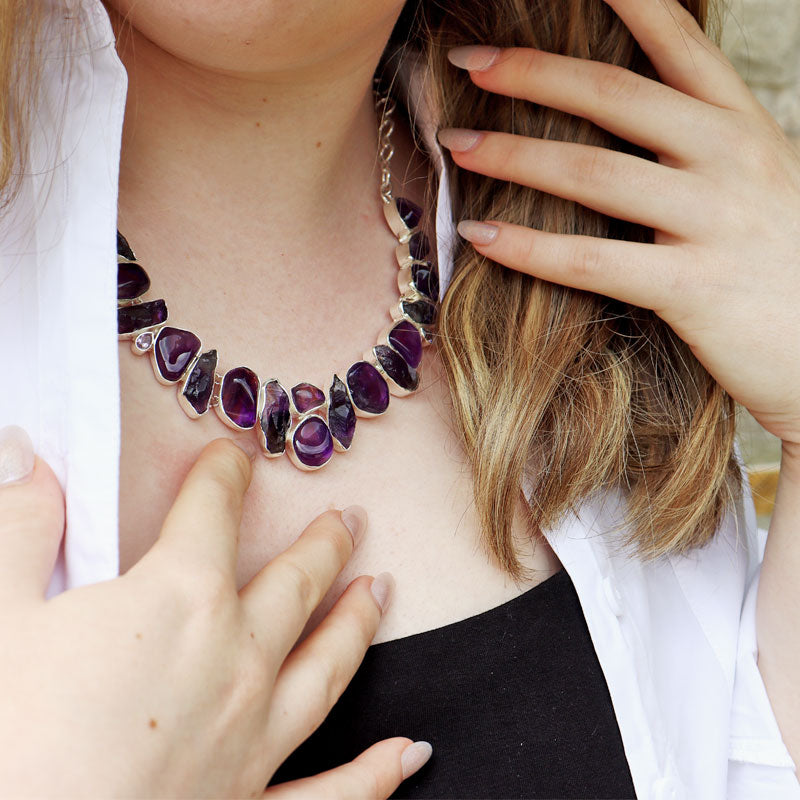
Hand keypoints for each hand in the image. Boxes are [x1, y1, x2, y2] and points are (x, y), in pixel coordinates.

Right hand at [0, 425, 430, 797]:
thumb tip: (25, 453)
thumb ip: (22, 528)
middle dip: (322, 544)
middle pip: (293, 583)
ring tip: (381, 590)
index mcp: (178, 601)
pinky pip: (332, 794)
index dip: (223, 476)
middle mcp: (235, 661)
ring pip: (327, 664)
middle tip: (348, 519)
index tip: (234, 458)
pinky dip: (375, 775)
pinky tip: (409, 755)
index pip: (211, 512)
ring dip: (357, 622)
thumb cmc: (5, 739)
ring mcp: (253, 739)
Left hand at [438, 0, 799, 444]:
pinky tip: (481, 236)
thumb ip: (701, 150)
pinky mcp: (693, 286)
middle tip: (470, 63)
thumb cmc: (785, 268)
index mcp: (744, 126)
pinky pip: (592, 261)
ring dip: (514, 154)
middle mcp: (731, 158)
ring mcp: (714, 220)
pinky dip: (528, 247)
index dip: (625, 2)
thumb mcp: (759, 184)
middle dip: (534, 73)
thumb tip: (630, 130)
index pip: (680, 41)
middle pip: (616, 96)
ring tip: (457, 145)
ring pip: (593, 173)